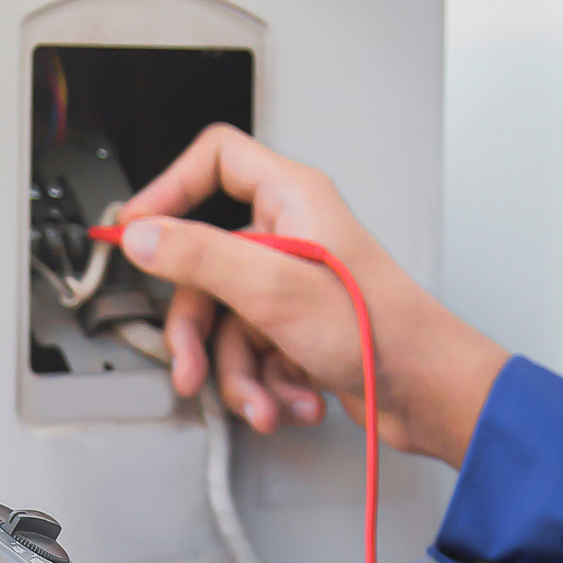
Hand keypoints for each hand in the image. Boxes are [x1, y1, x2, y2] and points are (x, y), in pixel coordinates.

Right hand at [119, 124, 507, 467]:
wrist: (425, 392)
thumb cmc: (380, 330)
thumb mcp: (272, 288)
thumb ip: (199, 256)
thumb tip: (143, 236)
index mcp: (290, 201)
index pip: (216, 161)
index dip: (169, 189)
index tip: (136, 230)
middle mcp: (288, 237)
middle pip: (204, 268)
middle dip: (199, 333)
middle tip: (192, 365)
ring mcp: (290, 286)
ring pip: (225, 325)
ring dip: (239, 376)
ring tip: (263, 401)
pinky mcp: (296, 331)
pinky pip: (251, 355)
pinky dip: (266, 386)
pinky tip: (291, 401)